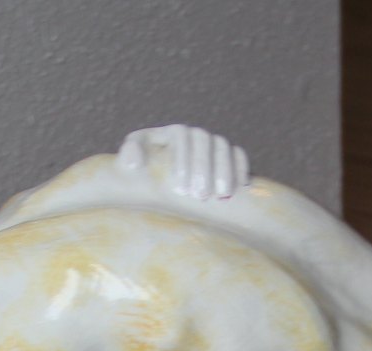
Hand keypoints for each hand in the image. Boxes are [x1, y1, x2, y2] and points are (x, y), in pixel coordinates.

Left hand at [117, 124, 249, 199]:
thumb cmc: (146, 170)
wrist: (162, 179)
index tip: (180, 189)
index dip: (183, 160)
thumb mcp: (133, 160)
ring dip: (224, 170)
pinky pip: (239, 155)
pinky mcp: (228, 156)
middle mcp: (195, 134)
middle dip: (203, 169)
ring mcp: (213, 143)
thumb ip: (130, 154)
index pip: (181, 137)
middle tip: (200, 196)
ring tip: (221, 195)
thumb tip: (135, 162)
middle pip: (204, 141)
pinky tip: (241, 186)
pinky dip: (241, 167)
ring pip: (223, 148)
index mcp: (172, 132)